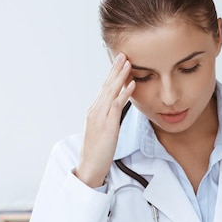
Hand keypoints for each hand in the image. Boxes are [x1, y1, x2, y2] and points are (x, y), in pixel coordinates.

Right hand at [75, 53, 135, 186]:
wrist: (90, 166)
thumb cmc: (97, 152)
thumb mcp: (102, 131)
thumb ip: (108, 118)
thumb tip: (116, 110)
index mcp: (94, 111)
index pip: (104, 89)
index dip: (112, 75)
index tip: (119, 63)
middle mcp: (95, 111)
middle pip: (107, 85)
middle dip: (115, 69)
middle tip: (123, 54)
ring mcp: (100, 117)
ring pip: (111, 91)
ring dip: (121, 76)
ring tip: (129, 63)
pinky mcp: (107, 125)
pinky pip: (117, 105)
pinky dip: (125, 93)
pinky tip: (132, 84)